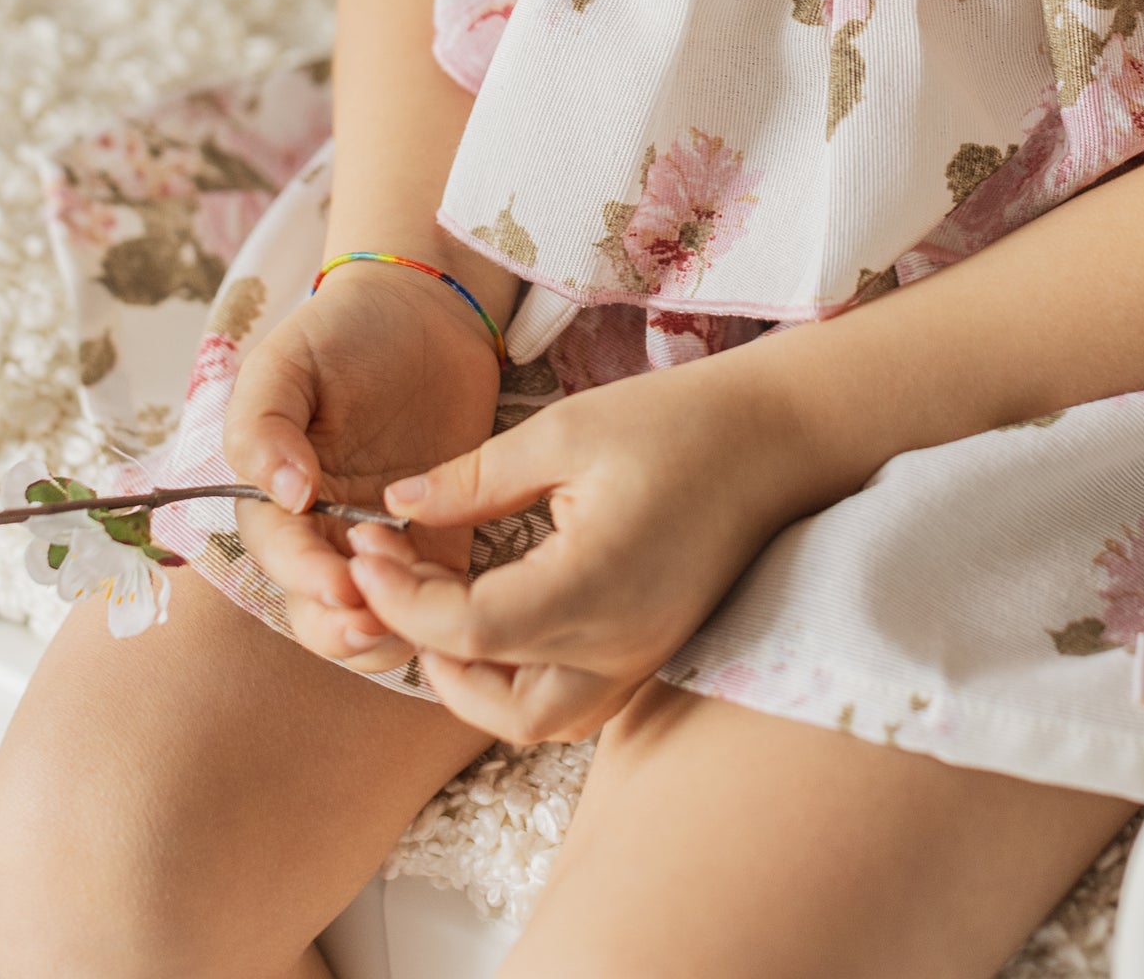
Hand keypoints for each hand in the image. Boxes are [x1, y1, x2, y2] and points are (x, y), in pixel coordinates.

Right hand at [223, 262, 503, 672]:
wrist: (426, 311)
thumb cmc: (344, 331)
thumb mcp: (286, 361)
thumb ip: (263, 425)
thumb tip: (285, 495)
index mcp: (276, 496)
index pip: (282, 555)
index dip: (306, 577)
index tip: (340, 584)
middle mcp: (323, 531)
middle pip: (318, 610)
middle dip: (343, 628)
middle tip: (378, 623)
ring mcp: (383, 541)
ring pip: (374, 619)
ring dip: (391, 628)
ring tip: (419, 616)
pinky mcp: (441, 540)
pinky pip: (435, 594)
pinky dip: (441, 608)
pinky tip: (458, 599)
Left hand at [346, 354, 801, 739]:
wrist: (777, 437)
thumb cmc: (676, 423)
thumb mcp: (565, 431)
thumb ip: (474, 478)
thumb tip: (397, 506)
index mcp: (593, 587)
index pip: (467, 631)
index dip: (401, 596)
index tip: (365, 546)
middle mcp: (619, 645)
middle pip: (493, 702)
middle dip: (425, 652)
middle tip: (388, 583)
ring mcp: (641, 658)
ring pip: (533, 720)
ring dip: (470, 683)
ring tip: (432, 610)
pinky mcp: (651, 653)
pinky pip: (571, 703)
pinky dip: (518, 682)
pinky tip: (491, 623)